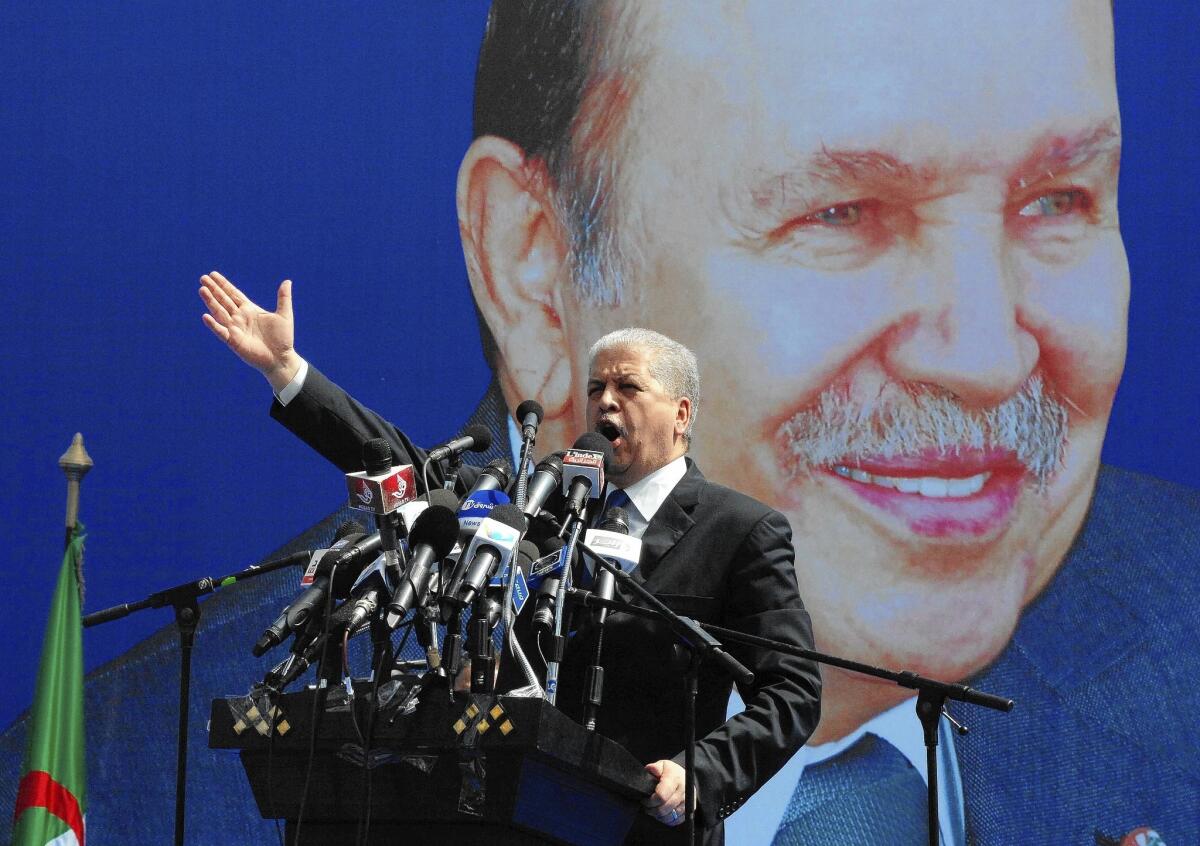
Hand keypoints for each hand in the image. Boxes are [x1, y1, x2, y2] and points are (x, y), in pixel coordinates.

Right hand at [199, 270, 299, 390]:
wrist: (281, 358)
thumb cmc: (283, 339)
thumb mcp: (284, 315)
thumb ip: (283, 298)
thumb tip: (287, 282)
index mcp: (250, 310)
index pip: (234, 294)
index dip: (224, 285)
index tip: (213, 274)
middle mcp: (240, 318)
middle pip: (224, 300)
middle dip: (214, 290)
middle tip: (203, 278)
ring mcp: (235, 329)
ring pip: (220, 312)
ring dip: (211, 302)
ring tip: (202, 290)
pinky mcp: (234, 341)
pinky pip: (221, 332)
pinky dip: (213, 325)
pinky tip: (205, 316)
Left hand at [642, 759, 689, 826]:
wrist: (686, 777)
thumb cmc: (671, 772)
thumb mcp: (662, 765)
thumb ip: (655, 767)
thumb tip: (651, 769)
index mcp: (676, 779)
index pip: (661, 796)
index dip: (650, 801)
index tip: (645, 799)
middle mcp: (683, 791)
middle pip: (663, 809)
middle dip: (652, 809)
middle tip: (647, 805)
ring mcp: (687, 802)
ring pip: (668, 817)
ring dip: (658, 815)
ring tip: (653, 809)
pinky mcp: (689, 811)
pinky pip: (675, 821)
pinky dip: (666, 819)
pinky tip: (662, 812)